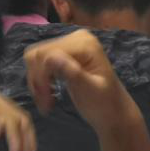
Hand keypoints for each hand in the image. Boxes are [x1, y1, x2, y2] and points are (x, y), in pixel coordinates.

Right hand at [25, 29, 141, 136]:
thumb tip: (51, 58)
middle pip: (38, 54)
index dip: (41, 77)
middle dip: (38, 80)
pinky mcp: (64, 54)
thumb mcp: (90, 91)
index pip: (47, 53)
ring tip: (47, 102)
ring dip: (37, 82)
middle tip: (45, 103)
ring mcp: (70, 44)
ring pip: (36, 59)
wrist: (114, 113)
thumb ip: (72, 73)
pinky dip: (40, 80)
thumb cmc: (105, 105)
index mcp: (85, 44)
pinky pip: (41, 62)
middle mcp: (76, 38)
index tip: (46, 101)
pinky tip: (49, 95)